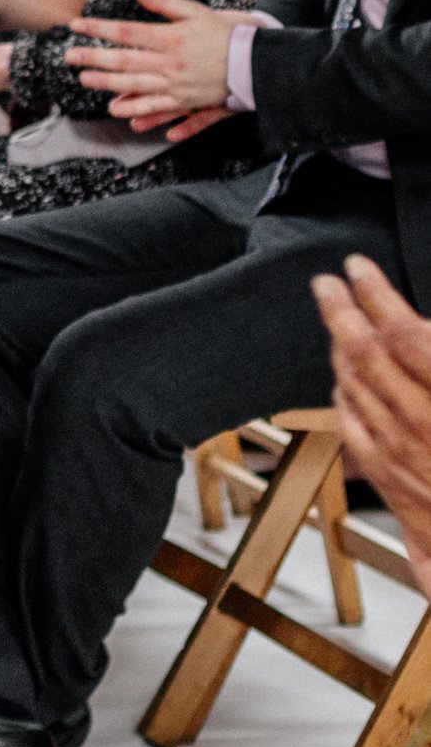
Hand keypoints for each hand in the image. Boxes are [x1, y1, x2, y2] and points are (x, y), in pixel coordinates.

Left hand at [63, 0, 241, 128]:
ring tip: (86, 81)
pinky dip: (148, 117)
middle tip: (69, 57)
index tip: (76, 25)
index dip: (98, 29)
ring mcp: (180, 87)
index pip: (126, 32)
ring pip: (137, 88)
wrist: (260, 60)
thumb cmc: (227, 32)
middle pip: (124, 62)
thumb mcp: (196, 11)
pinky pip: (164, 112)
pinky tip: (129, 121)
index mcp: (171, 38)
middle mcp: (171, 64)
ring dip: (109, 86)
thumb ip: (163, 2)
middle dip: (94, 58)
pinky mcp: (191, 103)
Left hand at [315, 254, 430, 599]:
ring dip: (339, 346)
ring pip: (353, 385)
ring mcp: (399, 452)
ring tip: (335, 319)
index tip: (359, 268)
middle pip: (365, 353)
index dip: (376, 295)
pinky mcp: (389, 478)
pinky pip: (352, 425)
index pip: (403, 333)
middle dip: (340, 310)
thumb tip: (424, 329)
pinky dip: (343, 395)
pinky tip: (342, 381)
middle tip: (326, 283)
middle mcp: (421, 422)